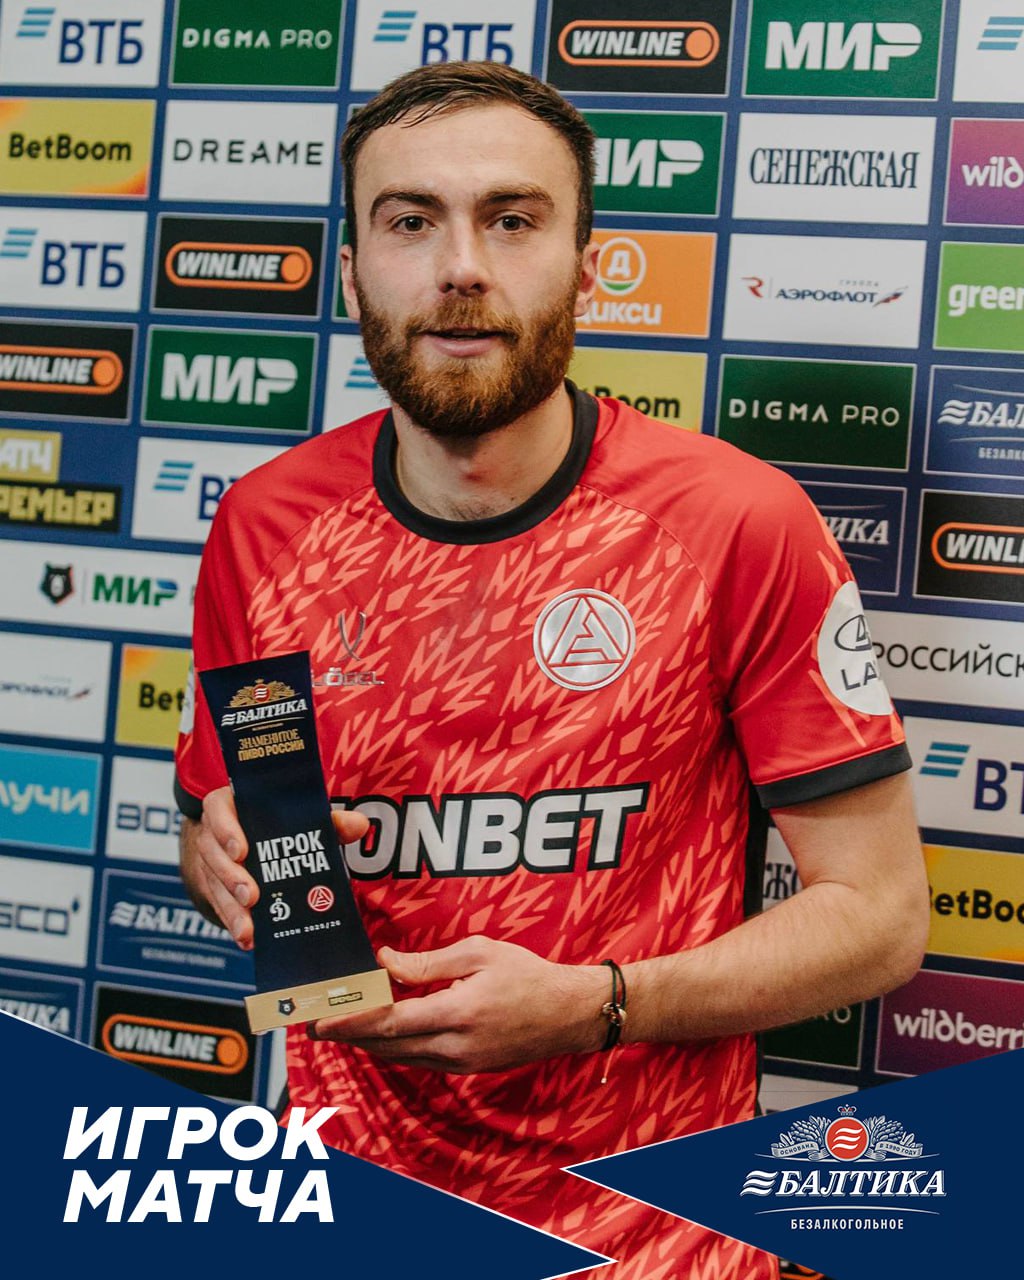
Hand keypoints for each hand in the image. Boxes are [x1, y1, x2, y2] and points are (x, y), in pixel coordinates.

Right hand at [180, 787, 368, 949]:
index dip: (226, 830)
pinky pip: (219, 907)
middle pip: (214, 855)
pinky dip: (234, 923)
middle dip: (232, 877)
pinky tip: (248, 939)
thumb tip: (359, 825)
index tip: (241, 851)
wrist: (250, 840)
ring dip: (232, 909)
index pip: (217, 810)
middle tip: (251, 896)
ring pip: (215, 886)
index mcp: (231, 807)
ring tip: (249, 929)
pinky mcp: (214, 889)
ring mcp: (211, 865)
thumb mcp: (299, 819)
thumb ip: (328, 820)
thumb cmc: (276, 824)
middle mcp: (215, 836)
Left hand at [307, 936, 608, 1072]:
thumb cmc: (528, 975)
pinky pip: (421, 1060)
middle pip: (388, 1045)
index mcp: (458, 1012)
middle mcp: (456, 1046)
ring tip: (340, 1027)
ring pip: (401, 1057)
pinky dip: (395, 1048)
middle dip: (348, 1035)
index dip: (351, 1022)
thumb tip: (387, 961)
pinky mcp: (468, 1068)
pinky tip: (381, 1035)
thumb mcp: (480, 952)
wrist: (570, 1014)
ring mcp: (463, 1063)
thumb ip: (429, 961)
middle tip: (315, 1023)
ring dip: (368, 1043)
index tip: (320, 1019)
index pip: (390, 1022)